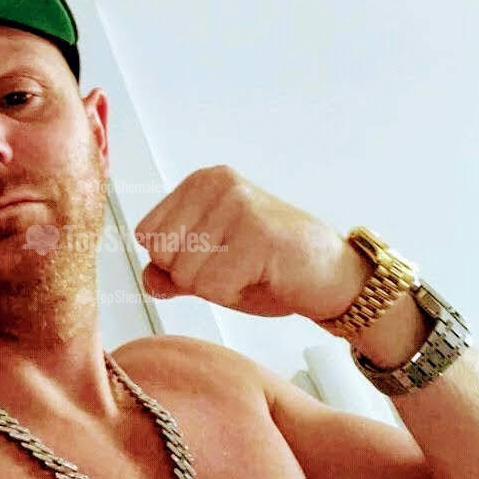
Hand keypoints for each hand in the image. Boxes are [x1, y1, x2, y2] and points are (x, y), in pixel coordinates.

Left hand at [134, 165, 371, 320]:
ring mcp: (238, 205)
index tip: (216, 257)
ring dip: (216, 288)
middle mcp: (217, 184)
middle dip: (194, 277)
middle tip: (235, 267)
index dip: (175, 262)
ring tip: (250, 271)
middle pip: (162, 254)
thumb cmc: (271, 268)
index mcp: (200, 183)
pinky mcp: (257, 233)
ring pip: (186, 273)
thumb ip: (172, 272)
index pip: (146, 234)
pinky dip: (233, 295)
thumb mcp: (209, 269)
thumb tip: (148, 279)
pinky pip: (213, 286)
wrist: (332, 277)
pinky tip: (262, 277)